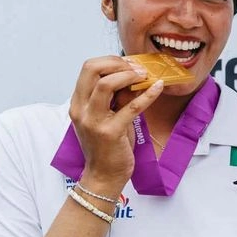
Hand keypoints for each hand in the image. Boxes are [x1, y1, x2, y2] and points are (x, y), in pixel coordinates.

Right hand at [68, 56, 162, 192]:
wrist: (104, 175)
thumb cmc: (108, 146)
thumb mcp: (109, 116)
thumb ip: (117, 97)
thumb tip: (134, 76)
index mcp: (78, 103)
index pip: (88, 68)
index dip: (110, 61)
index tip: (129, 63)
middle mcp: (81, 109)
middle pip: (92, 69)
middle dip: (117, 62)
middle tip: (137, 67)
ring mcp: (93, 120)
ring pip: (106, 84)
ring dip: (128, 75)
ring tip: (145, 76)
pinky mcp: (110, 132)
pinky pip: (131, 107)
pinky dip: (147, 94)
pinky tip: (158, 87)